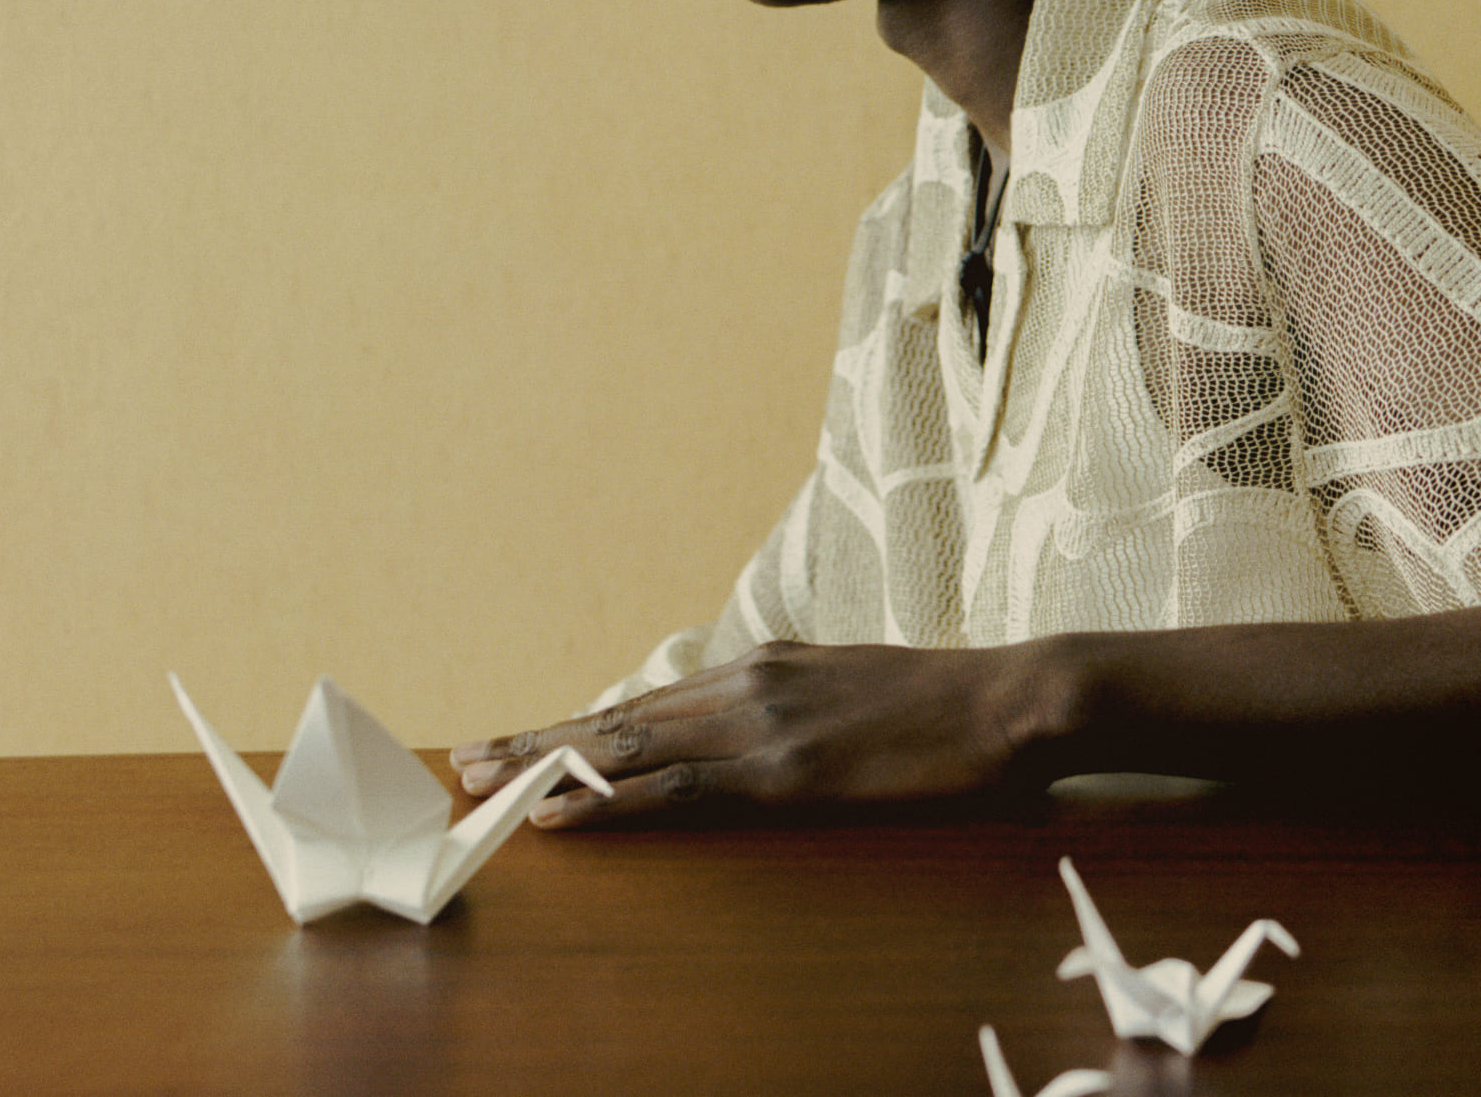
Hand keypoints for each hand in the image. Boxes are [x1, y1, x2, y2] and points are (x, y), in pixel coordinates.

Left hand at [449, 639, 1066, 826]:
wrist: (1011, 699)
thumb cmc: (947, 707)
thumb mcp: (855, 692)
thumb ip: (798, 706)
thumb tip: (759, 730)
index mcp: (765, 667)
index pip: (650, 701)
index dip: (579, 724)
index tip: (523, 741)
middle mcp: (749, 683)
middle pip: (620, 716)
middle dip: (539, 740)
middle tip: (468, 760)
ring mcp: (763, 723)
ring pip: (629, 745)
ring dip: (548, 766)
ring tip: (485, 783)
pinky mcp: (785, 769)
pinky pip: (676, 788)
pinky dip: (606, 801)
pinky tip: (558, 813)